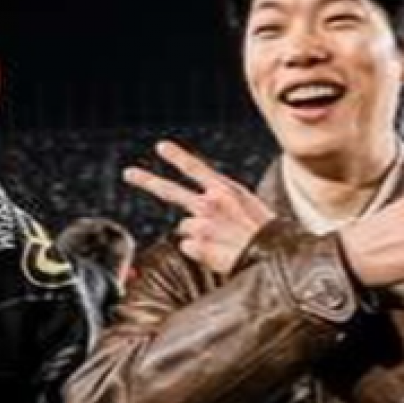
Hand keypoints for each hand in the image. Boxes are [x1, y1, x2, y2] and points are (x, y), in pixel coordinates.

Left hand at [123, 140, 274, 273]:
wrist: (275, 255)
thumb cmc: (267, 234)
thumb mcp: (249, 208)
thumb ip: (222, 204)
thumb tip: (195, 218)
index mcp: (225, 190)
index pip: (196, 168)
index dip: (177, 157)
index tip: (160, 147)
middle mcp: (208, 203)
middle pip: (170, 191)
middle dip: (147, 180)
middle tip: (129, 173)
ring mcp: (199, 224)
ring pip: (185, 228)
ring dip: (199, 235)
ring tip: (222, 242)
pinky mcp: (195, 245)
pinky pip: (189, 248)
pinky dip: (201, 252)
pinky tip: (220, 253)